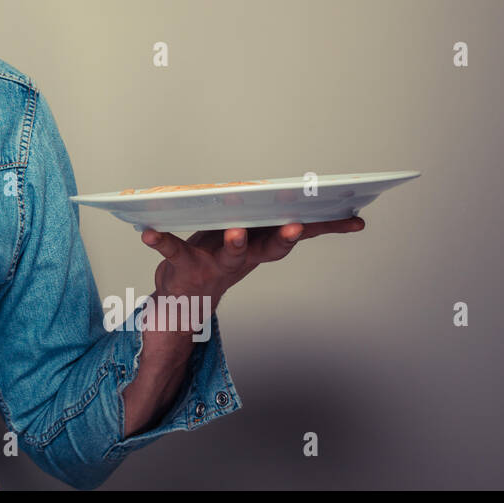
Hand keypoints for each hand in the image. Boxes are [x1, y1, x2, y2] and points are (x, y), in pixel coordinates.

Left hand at [140, 216, 366, 310]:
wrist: (182, 299)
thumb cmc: (217, 258)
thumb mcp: (250, 242)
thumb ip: (273, 226)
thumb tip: (304, 203)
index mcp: (260, 246)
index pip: (300, 235)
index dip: (329, 228)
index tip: (356, 219)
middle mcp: (242, 258)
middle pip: (268, 249)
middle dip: (283, 238)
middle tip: (296, 226)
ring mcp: (214, 264)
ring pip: (229, 255)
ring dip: (234, 244)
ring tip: (235, 231)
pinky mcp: (183, 266)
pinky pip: (172, 251)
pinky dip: (160, 241)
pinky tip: (147, 232)